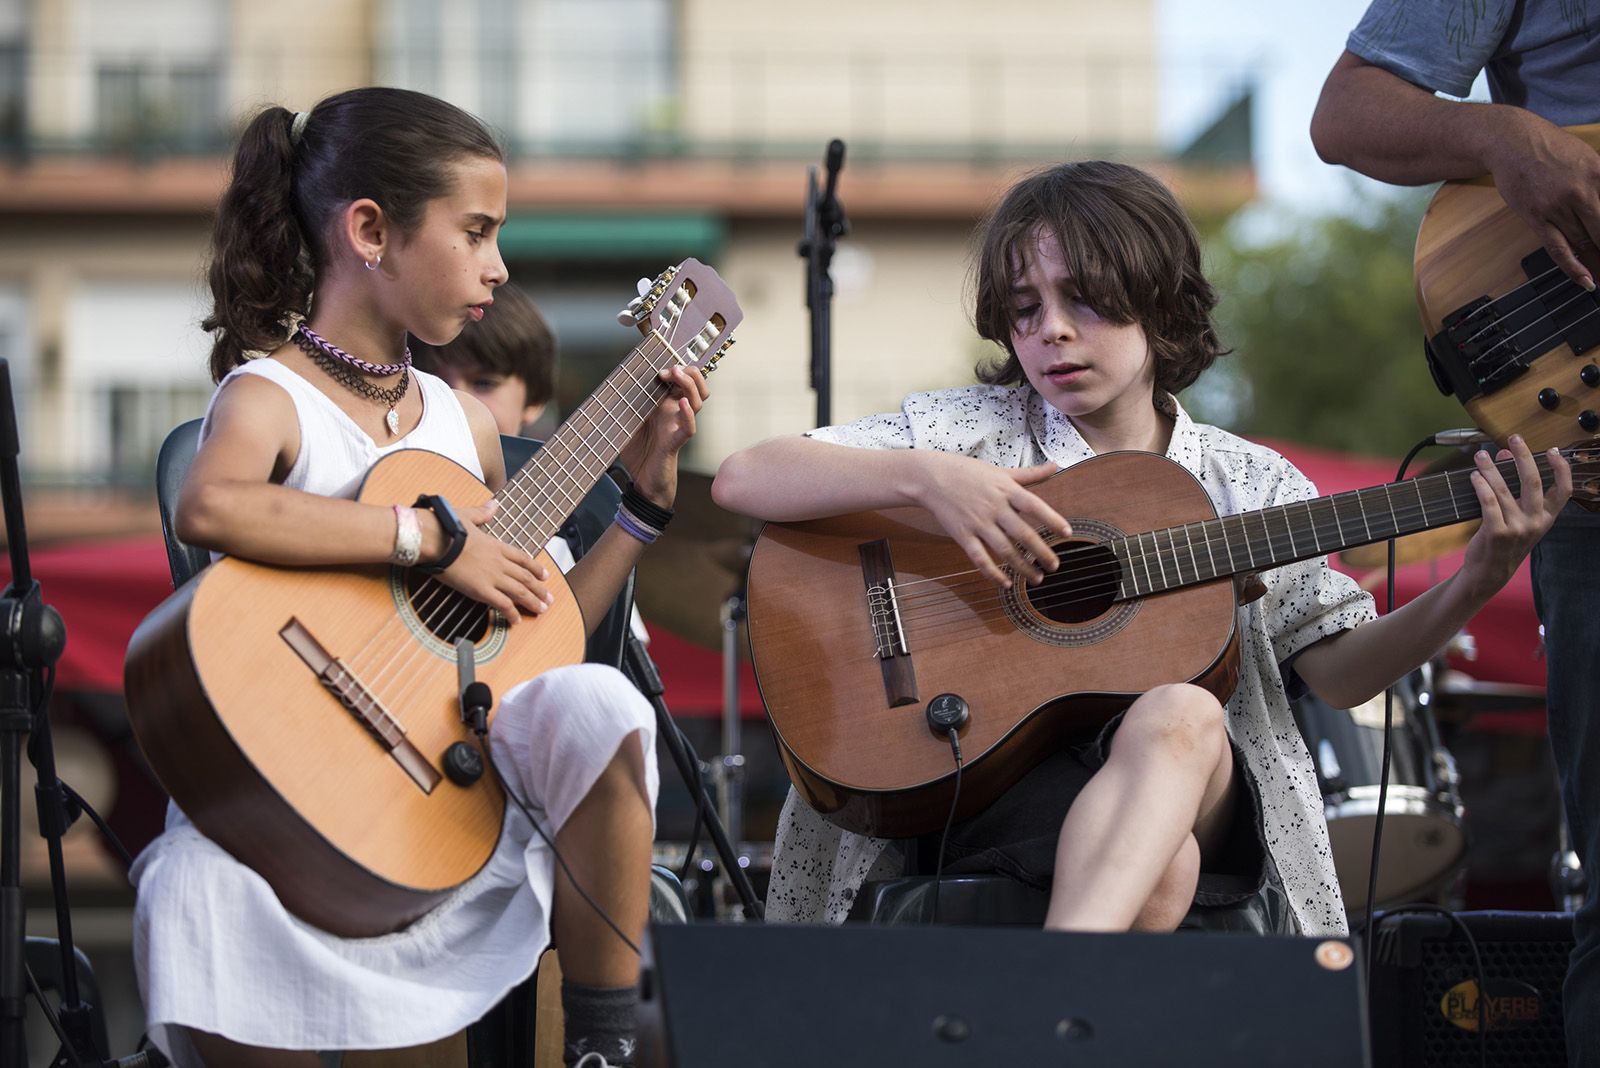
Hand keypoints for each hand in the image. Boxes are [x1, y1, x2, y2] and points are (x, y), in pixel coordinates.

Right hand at [429, 499, 554, 622]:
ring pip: (519, 591)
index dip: (535, 568)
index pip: (522, 558)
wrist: (434, 540)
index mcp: (496, 545)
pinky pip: (502, 604)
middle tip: (549, 599)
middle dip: (540, 589)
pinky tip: (516, 621)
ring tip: (542, 610)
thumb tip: (493, 503)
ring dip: (532, 601)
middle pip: (525, 577)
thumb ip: (483, 513)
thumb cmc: (445, 527)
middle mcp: (499, 561)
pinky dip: (511, 613)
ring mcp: (492, 576)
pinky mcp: (481, 589)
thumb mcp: (467, 516)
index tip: (544, 575)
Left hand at [618, 364, 709, 508]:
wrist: (642, 483)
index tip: (659, 365)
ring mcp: (678, 427)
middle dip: (688, 372)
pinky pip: (689, 427)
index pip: (683, 380)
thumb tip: (608, 386)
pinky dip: (687, 414)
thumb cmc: (639, 453)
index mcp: (666, 406)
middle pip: (697, 386)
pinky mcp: (676, 443)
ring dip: (689, 385)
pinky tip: (681, 403)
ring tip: (676, 374)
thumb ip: (624, 405)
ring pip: (697, 402)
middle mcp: (675, 414)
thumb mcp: (627, 423)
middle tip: (669, 369)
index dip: (677, 368)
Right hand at [914, 453, 1072, 587]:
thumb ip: (1030, 474)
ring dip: (1022, 567)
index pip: (1034, 506)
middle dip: (1041, 552)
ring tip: (1037, 578)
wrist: (931, 478)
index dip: (1052, 519)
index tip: (1067, 533)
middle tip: (1054, 566)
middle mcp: (994, 507)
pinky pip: (980, 558)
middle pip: (1023, 533)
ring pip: (1004, 550)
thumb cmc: (967, 472)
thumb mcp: (1001, 471)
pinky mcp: (962, 535)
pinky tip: (1005, 583)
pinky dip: (993, 573)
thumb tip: (1055, 466)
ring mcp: (978, 523)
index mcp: (1006, 490)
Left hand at [1458, 435, 1570, 597]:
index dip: (1561, 469)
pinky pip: (1488, 502)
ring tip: (1481, 455)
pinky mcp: (1497, 532)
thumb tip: (1503, 456)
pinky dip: (1481, 485)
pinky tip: (1474, 476)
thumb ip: (1514, 489)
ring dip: (1491, 469)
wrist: (1490, 572)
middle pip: (1534, 482)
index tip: (1552, 450)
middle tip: (1513, 439)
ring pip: (1504, 489)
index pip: (1564, 491)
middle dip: (1523, 456)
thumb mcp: (1518, 518)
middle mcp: (1536, 522)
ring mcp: (1517, 528)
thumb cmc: (1504, 540)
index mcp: (1547, 518)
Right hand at [1485, 112, 1599, 289]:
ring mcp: (1557, 206)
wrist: (1511, 141)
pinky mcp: (1536, 217)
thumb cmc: (1549, 147)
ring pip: (1585, 243)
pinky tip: (1585, 281)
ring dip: (1597, 263)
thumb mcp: (1588, 157)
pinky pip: (1558, 248)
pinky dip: (1573, 267)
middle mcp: (1582, 191)